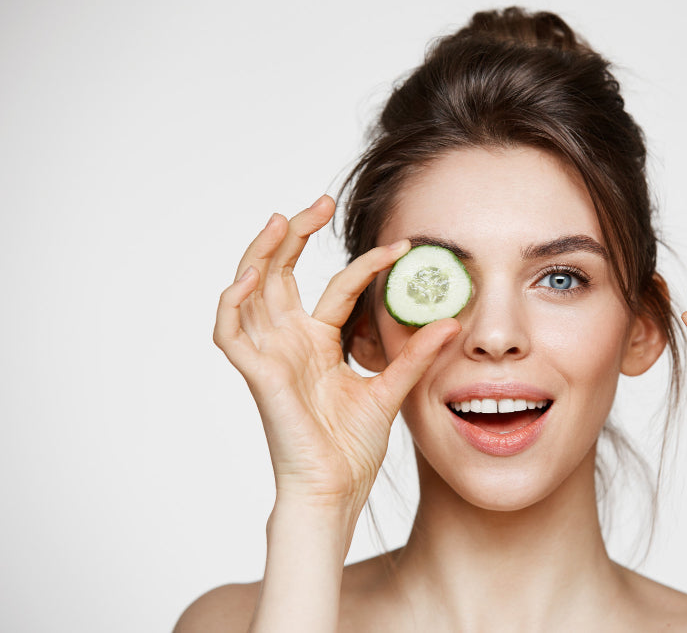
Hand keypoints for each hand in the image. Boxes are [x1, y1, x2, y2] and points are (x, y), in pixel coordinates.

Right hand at [212, 195, 459, 514]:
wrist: (335, 490)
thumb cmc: (351, 448)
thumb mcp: (390, 390)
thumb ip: (414, 356)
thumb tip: (450, 322)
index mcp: (318, 344)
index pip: (336, 288)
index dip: (364, 264)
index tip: (401, 246)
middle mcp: (290, 343)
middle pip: (282, 275)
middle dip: (295, 236)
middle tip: (319, 203)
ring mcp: (270, 356)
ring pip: (250, 291)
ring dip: (261, 253)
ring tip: (282, 219)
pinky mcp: (256, 375)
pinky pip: (230, 332)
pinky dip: (232, 300)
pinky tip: (251, 274)